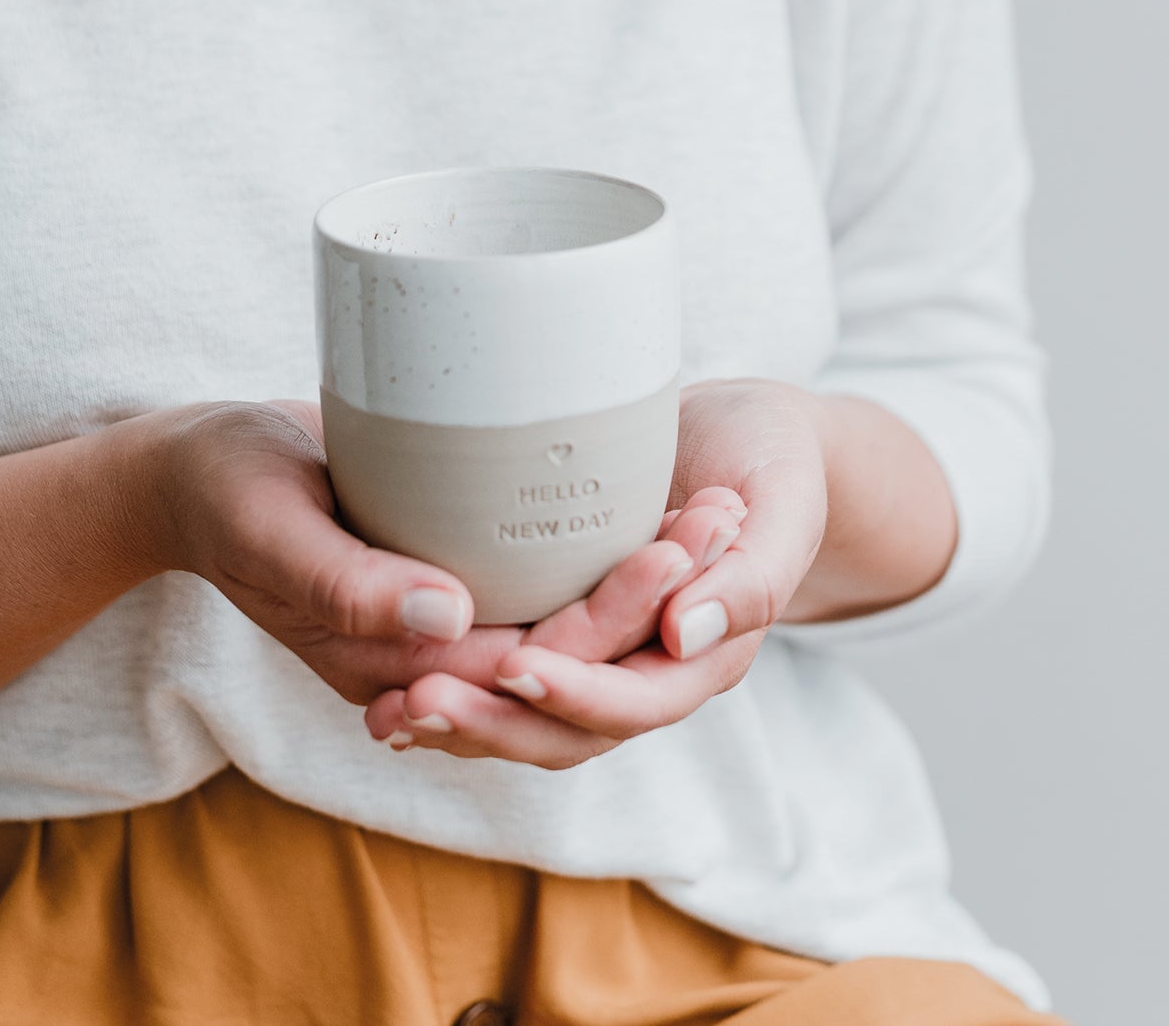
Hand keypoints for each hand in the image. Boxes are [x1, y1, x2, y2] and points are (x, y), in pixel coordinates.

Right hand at [152, 400, 747, 709]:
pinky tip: (657, 502)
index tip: (679, 550)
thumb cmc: (223, 492)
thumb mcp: (273, 531)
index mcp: (389, 668)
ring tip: (715, 509)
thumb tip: (449, 618)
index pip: (526, 667)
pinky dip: (600, 554)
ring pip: (565, 623)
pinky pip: (542, 584)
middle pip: (566, 649)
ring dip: (642, 581)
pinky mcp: (450, 576)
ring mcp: (442, 619)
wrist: (192, 474)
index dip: (609, 618)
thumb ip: (350, 586)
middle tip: (722, 516)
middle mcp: (430, 657)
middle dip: (650, 596)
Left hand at [363, 378, 828, 766]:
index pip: (635, 701)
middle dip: (491, 721)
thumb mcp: (782, 502)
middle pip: (566, 730)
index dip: (574, 692)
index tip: (512, 665)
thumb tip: (685, 633)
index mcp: (708, 654)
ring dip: (459, 719)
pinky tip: (386, 682)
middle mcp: (648, 670)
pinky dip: (455, 683)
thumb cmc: (773, 459)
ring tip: (386, 707)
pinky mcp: (562, 626)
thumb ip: (752, 575)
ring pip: (525, 715)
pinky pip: (504, 674)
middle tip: (414, 701)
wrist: (750, 438)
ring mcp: (601, 655)